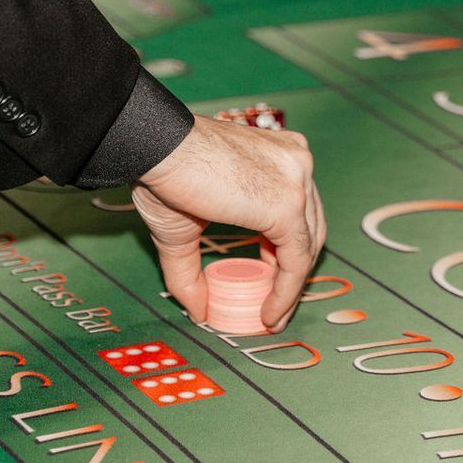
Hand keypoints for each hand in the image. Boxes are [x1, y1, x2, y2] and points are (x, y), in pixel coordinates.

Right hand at [132, 118, 326, 331]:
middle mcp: (296, 162)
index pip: (298, 211)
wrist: (153, 148)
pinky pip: (297, 259)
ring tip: (269, 315)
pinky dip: (286, 291)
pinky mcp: (288, 203)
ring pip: (308, 246)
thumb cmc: (162, 174)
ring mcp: (297, 180)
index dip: (286, 253)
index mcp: (278, 156)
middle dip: (292, 273)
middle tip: (272, 306)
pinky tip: (268, 314)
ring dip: (291, 287)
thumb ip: (193, 270)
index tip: (269, 287)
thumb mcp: (182, 227)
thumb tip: (198, 313)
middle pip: (309, 228)